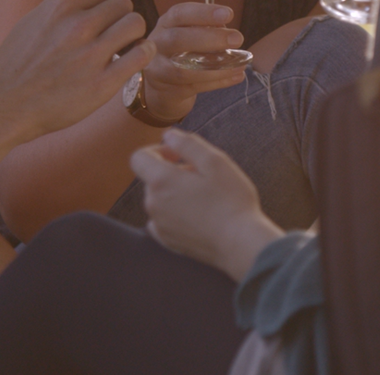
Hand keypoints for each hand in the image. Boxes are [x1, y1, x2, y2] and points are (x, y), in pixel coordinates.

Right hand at [0, 0, 153, 140]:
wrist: (4, 105)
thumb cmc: (15, 66)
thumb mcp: (33, 21)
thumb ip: (64, 8)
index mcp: (60, 7)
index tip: (112, 9)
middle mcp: (77, 26)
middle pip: (124, 3)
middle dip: (123, 15)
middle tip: (117, 31)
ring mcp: (90, 55)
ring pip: (136, 24)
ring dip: (135, 33)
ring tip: (127, 45)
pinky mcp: (101, 84)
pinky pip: (141, 55)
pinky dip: (144, 53)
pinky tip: (135, 58)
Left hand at [130, 129, 283, 280]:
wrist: (240, 243)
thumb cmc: (231, 200)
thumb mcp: (215, 161)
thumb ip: (187, 143)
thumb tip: (168, 136)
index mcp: (161, 181)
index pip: (139, 157)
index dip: (157, 150)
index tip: (178, 155)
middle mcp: (153, 204)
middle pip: (152, 178)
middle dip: (172, 172)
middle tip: (203, 177)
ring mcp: (159, 225)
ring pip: (159, 199)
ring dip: (175, 193)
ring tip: (205, 198)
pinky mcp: (168, 241)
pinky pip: (163, 220)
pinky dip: (175, 214)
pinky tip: (198, 216)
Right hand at [140, 2, 248, 120]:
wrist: (162, 87)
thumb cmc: (182, 53)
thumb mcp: (190, 35)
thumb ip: (207, 30)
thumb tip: (230, 33)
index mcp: (166, 24)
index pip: (180, 14)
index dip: (204, 13)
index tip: (229, 14)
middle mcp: (157, 44)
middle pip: (177, 39)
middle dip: (210, 38)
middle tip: (237, 38)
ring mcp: (159, 69)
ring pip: (184, 69)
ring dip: (216, 67)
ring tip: (240, 64)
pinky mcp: (167, 90)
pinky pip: (194, 87)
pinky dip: (218, 82)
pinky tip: (236, 76)